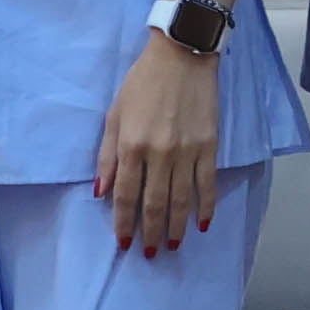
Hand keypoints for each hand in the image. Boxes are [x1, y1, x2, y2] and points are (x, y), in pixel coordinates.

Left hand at [95, 35, 225, 260]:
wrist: (182, 56)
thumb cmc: (142, 83)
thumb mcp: (114, 115)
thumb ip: (107, 156)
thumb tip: (100, 193)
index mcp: (132, 146)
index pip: (126, 195)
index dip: (123, 223)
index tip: (123, 243)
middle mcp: (159, 154)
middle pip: (154, 204)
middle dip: (151, 232)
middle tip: (150, 254)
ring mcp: (187, 152)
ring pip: (182, 199)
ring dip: (177, 226)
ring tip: (174, 245)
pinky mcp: (209, 146)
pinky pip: (207, 184)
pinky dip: (206, 207)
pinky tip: (202, 224)